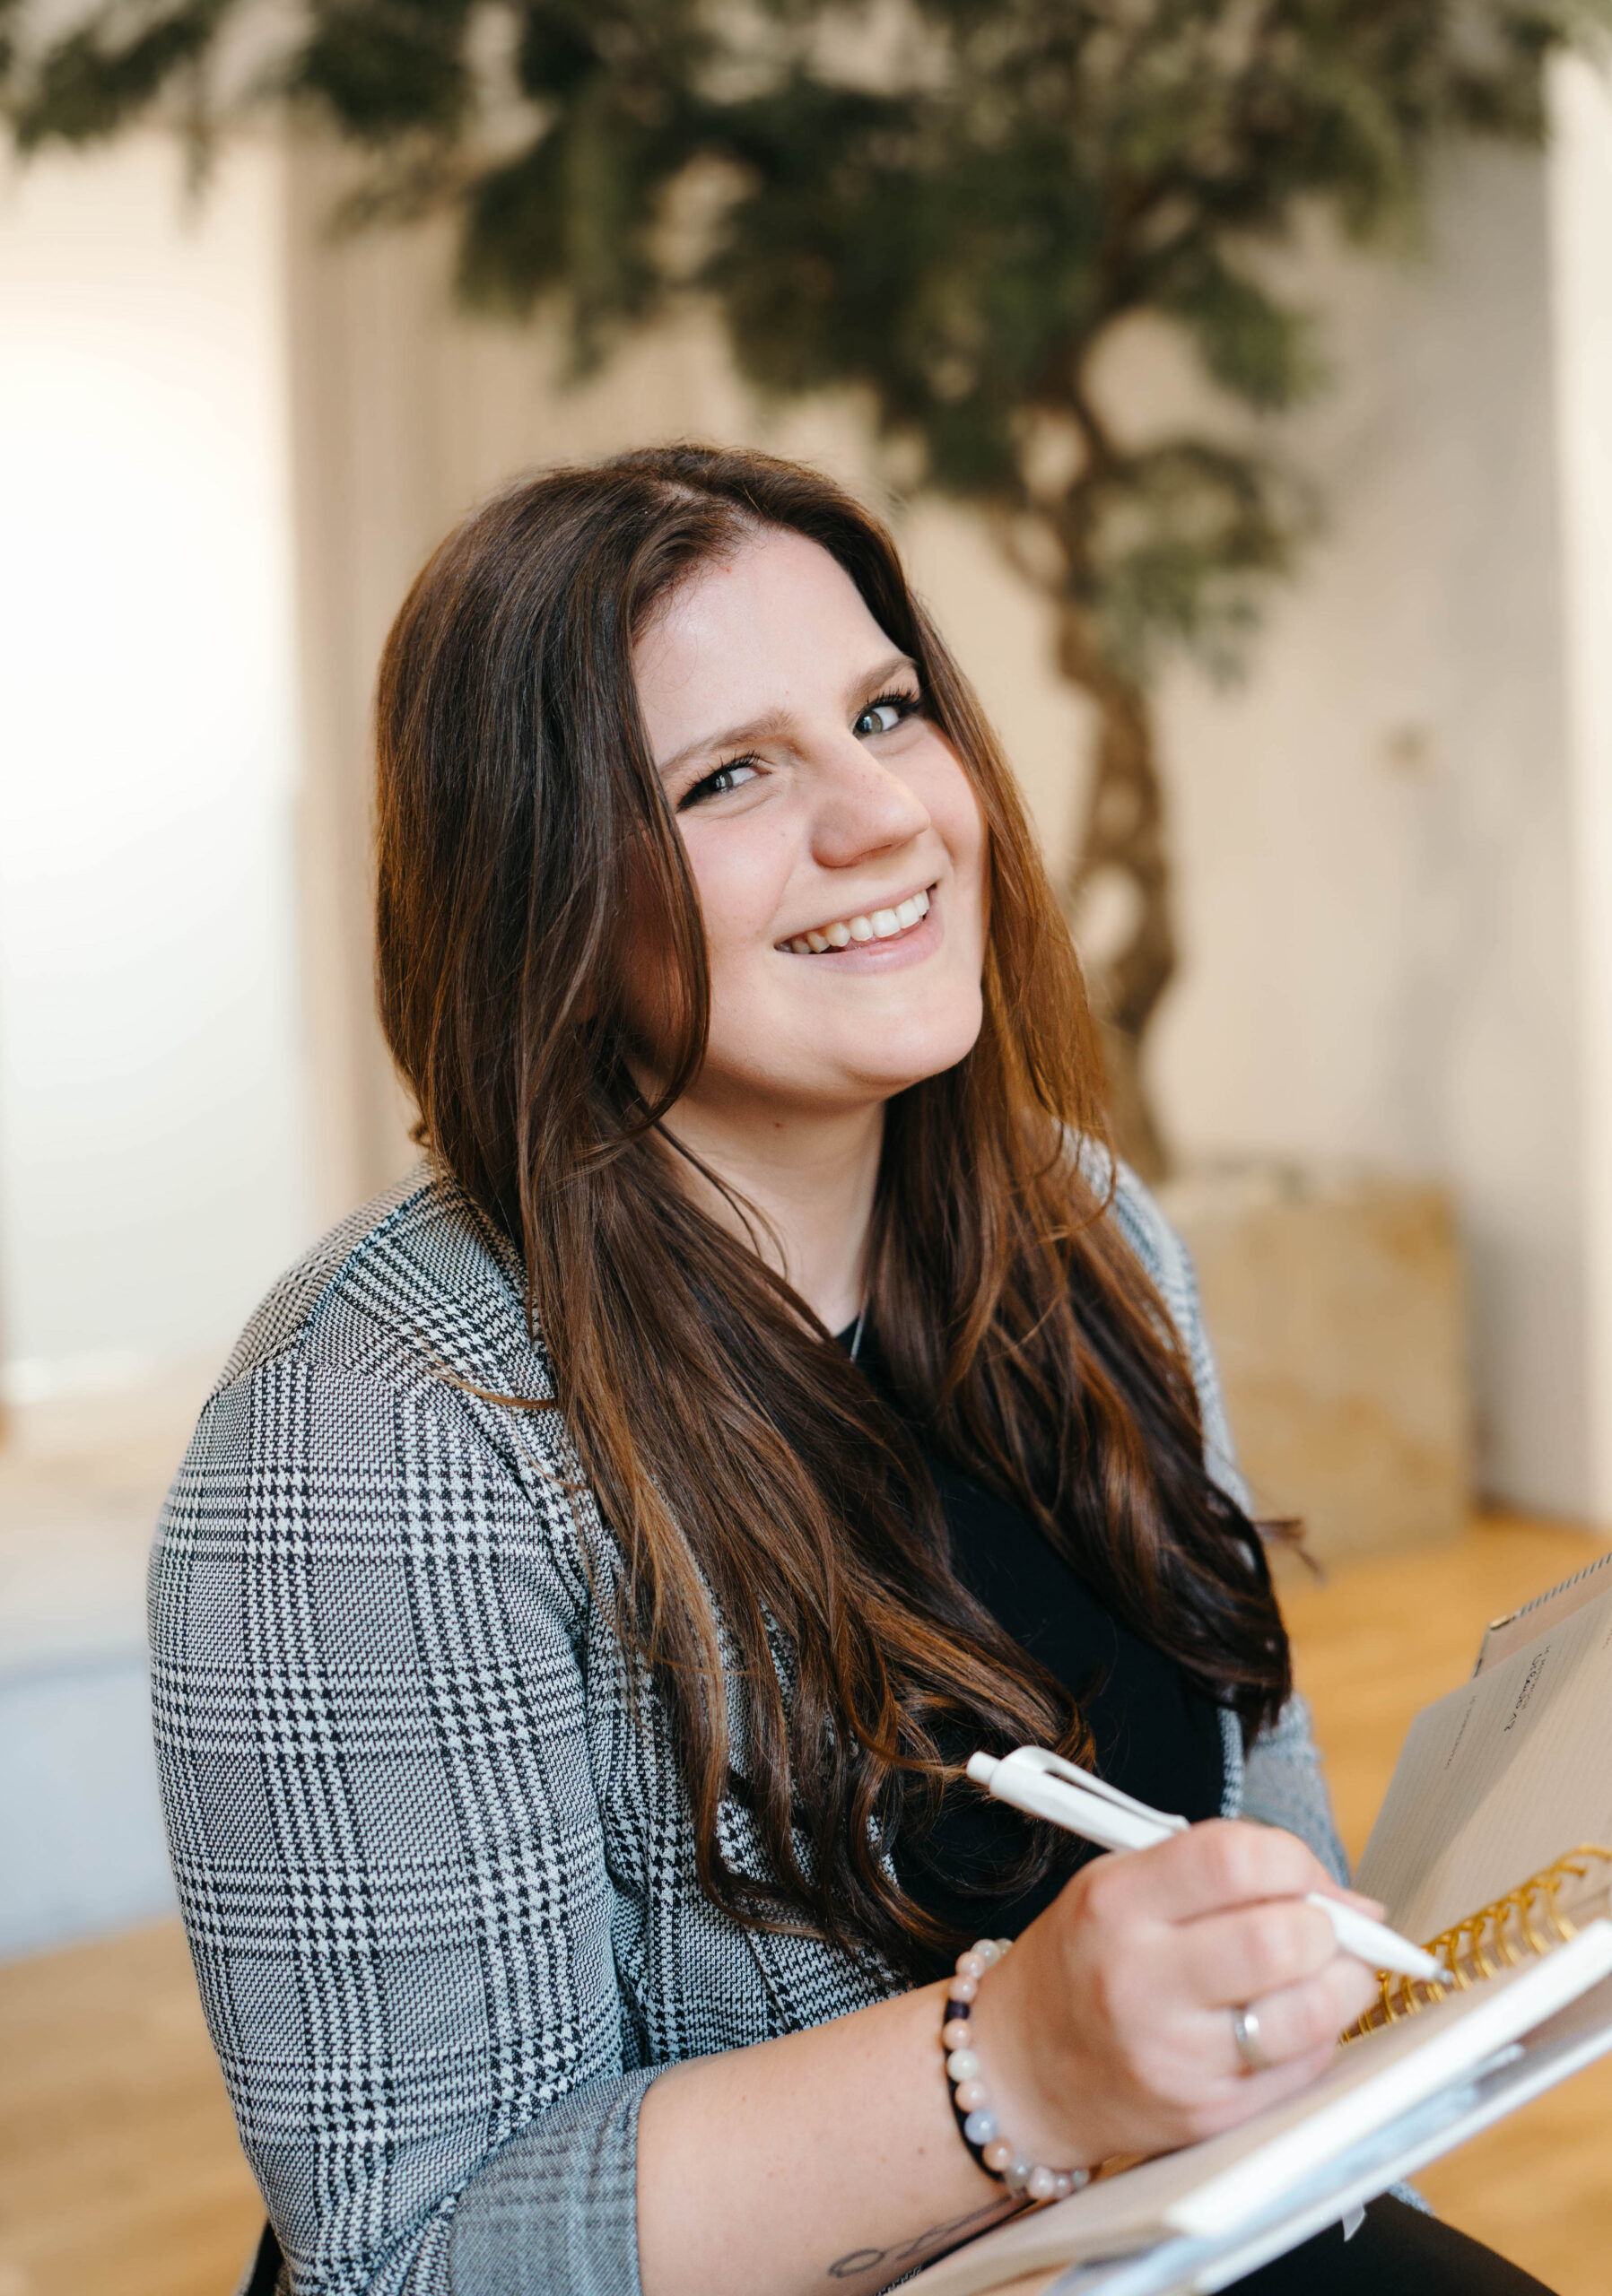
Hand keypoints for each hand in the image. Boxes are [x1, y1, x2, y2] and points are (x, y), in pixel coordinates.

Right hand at [966, 1820, 1383, 2168]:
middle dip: (1327, 1927)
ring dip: (1341, 1984)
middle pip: (1282, 1939)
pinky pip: (1303, 2069)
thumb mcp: (1121, 1886)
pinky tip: (1290, 2020)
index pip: (1234, 1860)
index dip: (1293, 1861)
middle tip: (1317, 1927)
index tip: (1298, 1875)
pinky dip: (1317, 2037)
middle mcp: (1140, 1981)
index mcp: (1116, 1903)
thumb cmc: (1083, 1962)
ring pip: (1309, 2013)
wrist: (1021, 2069)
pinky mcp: (1206, 2116)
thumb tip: (1352, 1904)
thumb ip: (1220, 1873)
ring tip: (1324, 1973)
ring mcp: (1175, 2058)